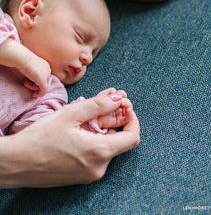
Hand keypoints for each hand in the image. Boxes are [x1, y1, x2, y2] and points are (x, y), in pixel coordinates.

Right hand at [2, 92, 139, 186]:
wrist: (15, 163)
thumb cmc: (40, 138)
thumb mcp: (70, 114)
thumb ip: (98, 104)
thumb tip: (118, 97)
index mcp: (99, 152)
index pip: (133, 137)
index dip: (132, 119)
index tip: (124, 106)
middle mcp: (99, 168)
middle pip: (120, 142)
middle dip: (115, 121)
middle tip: (103, 105)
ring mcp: (89, 175)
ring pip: (107, 148)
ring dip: (103, 130)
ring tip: (87, 117)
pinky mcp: (80, 177)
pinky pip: (96, 157)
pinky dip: (94, 141)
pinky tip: (79, 131)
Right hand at [20, 54, 50, 96]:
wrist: (23, 59)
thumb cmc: (24, 61)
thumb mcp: (31, 66)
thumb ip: (34, 72)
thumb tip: (33, 80)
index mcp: (46, 66)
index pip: (44, 77)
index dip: (37, 81)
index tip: (29, 82)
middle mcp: (48, 70)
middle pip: (44, 82)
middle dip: (35, 85)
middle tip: (26, 84)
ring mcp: (46, 75)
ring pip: (44, 86)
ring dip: (34, 88)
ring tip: (25, 84)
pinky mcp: (43, 81)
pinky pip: (44, 90)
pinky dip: (39, 94)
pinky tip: (34, 95)